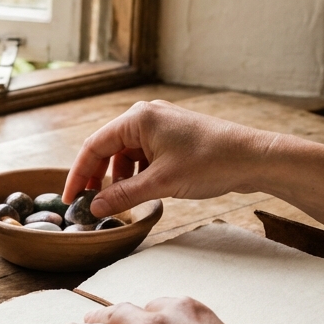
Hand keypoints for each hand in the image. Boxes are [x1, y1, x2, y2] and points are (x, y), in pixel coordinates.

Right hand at [63, 100, 280, 218]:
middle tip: (90, 204)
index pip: (94, 146)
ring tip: (120, 202)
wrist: (253, 157)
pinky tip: (142, 192)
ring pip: (126, 154)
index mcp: (137, 118)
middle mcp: (145, 116)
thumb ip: (123, 196)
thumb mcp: (160, 184)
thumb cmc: (210, 162)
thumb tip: (94, 208)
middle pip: (108, 149)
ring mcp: (160, 125)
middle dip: (98, 177)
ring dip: (119, 178)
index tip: (71, 199)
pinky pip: (144, 156)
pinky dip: (138, 174)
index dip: (79, 174)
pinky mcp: (173, 137)